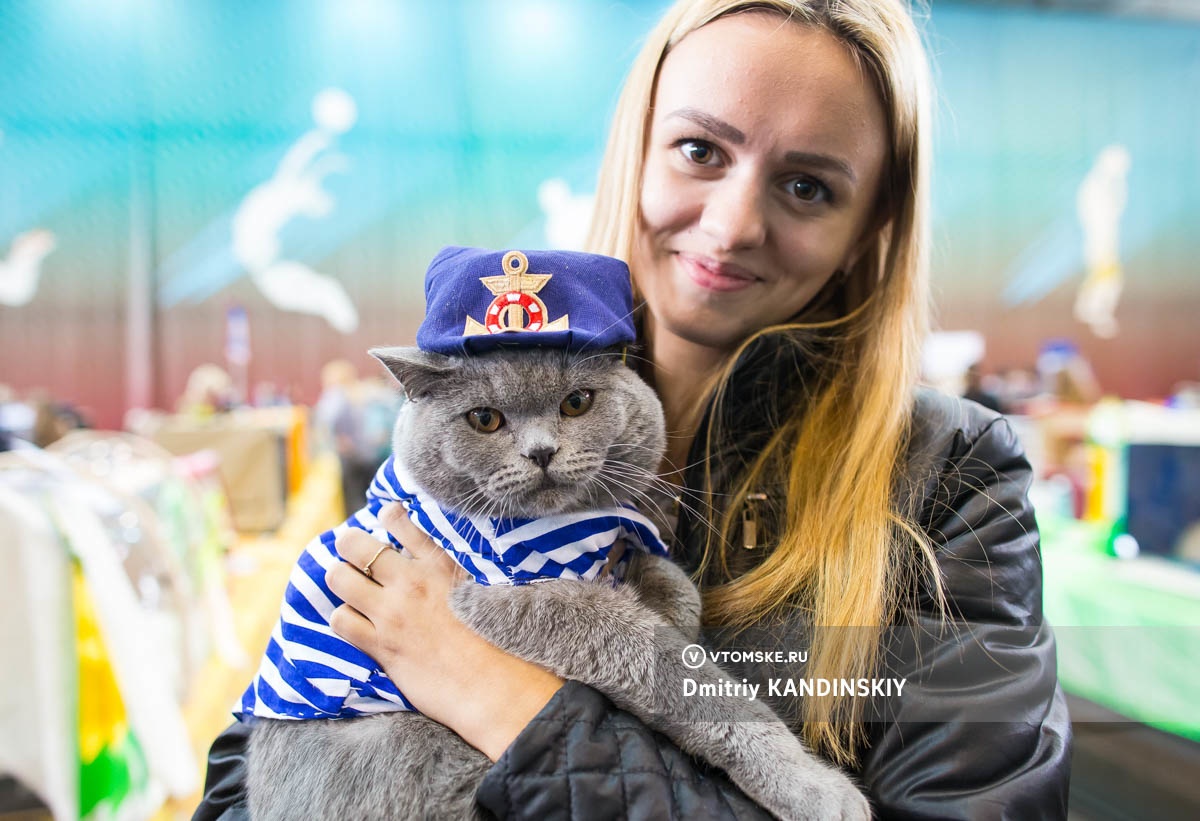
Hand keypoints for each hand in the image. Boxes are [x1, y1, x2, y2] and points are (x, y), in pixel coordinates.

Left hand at [326, 503, 564, 760]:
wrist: (496, 685)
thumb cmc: (500, 641)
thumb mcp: (485, 589)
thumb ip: (457, 572)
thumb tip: (439, 565)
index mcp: (441, 564)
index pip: (399, 521)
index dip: (385, 516)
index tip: (384, 519)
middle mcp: (413, 582)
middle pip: (355, 545)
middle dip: (348, 546)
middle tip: (351, 554)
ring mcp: (393, 613)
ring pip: (339, 579)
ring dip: (340, 582)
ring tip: (349, 588)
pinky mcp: (382, 645)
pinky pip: (341, 621)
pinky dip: (343, 619)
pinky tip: (355, 623)